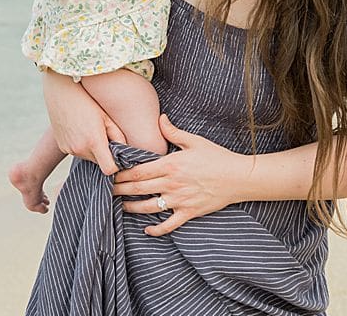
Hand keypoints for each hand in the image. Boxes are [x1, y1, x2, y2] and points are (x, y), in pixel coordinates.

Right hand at [41, 70, 125, 175]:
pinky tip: (82, 131)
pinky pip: (78, 153)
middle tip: (106, 138)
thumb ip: (118, 137)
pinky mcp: (63, 147)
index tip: (119, 155)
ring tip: (93, 131)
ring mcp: (70, 150)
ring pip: (89, 158)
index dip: (116, 165)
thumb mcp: (107, 118)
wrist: (61, 93)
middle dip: (105, 155)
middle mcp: (80, 149)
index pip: (109, 169)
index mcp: (94, 141)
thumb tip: (127, 152)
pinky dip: (83, 147)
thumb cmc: (88, 102)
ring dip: (94, 151)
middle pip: (100, 164)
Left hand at [111, 114, 250, 236]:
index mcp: (170, 164)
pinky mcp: (188, 213)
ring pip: (148, 207)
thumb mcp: (194, 141)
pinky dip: (156, 229)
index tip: (112, 173)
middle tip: (108, 190)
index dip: (122, 173)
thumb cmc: (216, 157)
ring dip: (131, 207)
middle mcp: (171, 184)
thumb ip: (173, 131)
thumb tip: (160, 118)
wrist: (238, 177)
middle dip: (120, 189)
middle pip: (138, 188)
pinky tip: (147, 229)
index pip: (139, 170)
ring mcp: (179, 200)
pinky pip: (169, 225)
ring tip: (121, 206)